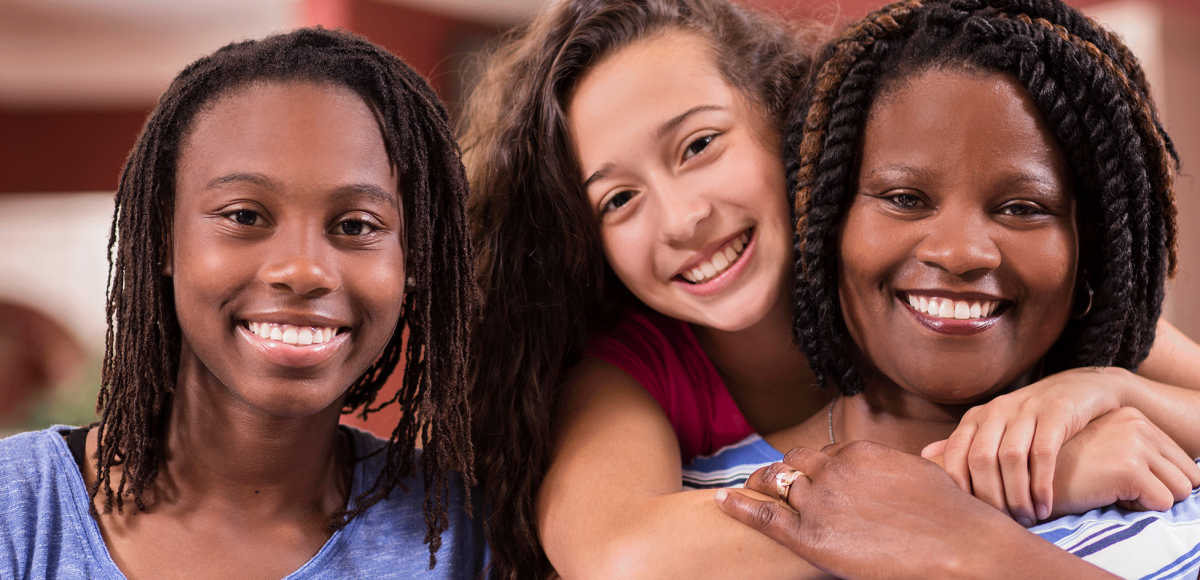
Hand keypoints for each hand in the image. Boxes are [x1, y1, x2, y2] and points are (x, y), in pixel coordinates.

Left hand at [714, 441, 1042, 579]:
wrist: (961, 547)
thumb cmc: (952, 518)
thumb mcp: (918, 474)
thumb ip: (891, 469)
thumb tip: (892, 475)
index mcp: (859, 453)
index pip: (821, 453)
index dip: (811, 466)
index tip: (803, 474)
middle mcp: (834, 469)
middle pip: (792, 464)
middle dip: (780, 472)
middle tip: (766, 479)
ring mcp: (820, 500)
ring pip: (776, 485)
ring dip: (761, 486)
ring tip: (745, 489)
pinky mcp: (811, 534)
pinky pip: (763, 514)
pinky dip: (738, 505)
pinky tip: (722, 500)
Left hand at [921, 367, 1132, 525]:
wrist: (1080, 388)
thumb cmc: (1032, 417)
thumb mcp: (995, 426)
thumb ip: (964, 443)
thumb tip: (923, 455)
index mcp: (977, 417)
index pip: (955, 454)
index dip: (960, 486)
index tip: (972, 515)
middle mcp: (996, 410)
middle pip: (981, 459)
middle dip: (991, 497)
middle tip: (1005, 522)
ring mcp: (1025, 409)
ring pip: (1011, 458)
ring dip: (1017, 495)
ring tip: (1027, 518)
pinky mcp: (1055, 412)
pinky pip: (1043, 453)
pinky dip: (1041, 485)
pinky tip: (1044, 507)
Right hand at [1048, 406, 1199, 516]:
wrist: (1026, 477)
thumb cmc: (1061, 469)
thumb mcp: (1103, 446)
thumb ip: (1134, 449)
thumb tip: (1180, 476)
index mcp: (1132, 416)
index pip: (1181, 461)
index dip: (1155, 480)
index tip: (1117, 477)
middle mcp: (1136, 423)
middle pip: (1188, 475)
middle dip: (1158, 490)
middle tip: (1116, 487)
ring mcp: (1134, 443)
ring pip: (1180, 490)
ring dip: (1148, 500)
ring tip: (1109, 490)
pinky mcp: (1128, 467)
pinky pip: (1162, 503)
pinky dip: (1137, 510)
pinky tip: (1103, 496)